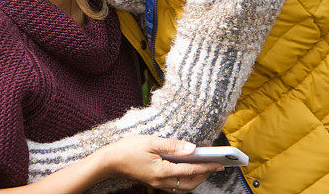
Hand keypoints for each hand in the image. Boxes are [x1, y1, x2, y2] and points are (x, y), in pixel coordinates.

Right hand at [98, 136, 221, 190]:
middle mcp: (161, 181)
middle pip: (190, 183)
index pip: (190, 170)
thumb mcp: (150, 141)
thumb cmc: (127, 149)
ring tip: (204, 168)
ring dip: (196, 180)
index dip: (207, 167)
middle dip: (204, 175)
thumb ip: (173, 145)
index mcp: (162, 171)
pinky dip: (185, 181)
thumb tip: (192, 148)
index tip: (219, 163)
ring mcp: (157, 184)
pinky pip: (175, 187)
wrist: (109, 161)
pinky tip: (187, 171)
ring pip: (183, 188)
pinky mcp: (154, 183)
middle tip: (215, 165)